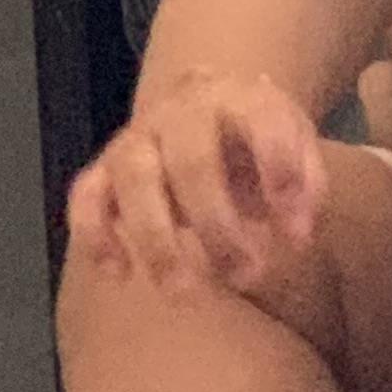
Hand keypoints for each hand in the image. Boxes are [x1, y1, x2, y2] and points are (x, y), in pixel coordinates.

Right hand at [68, 69, 325, 291]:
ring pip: (133, 177)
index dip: (281, 173)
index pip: (262, 121)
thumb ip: (306, 184)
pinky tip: (120, 275)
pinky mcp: (104, 165)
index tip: (299, 235)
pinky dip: (95, 235)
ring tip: (184, 294)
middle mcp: (182, 111)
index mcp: (240, 97)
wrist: (205, 105)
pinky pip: (85, 195)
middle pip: (192, 161)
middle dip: (219, 227)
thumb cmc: (256, 137)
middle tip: (248, 277)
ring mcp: (137, 135)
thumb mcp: (297, 145)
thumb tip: (296, 236)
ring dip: (157, 240)